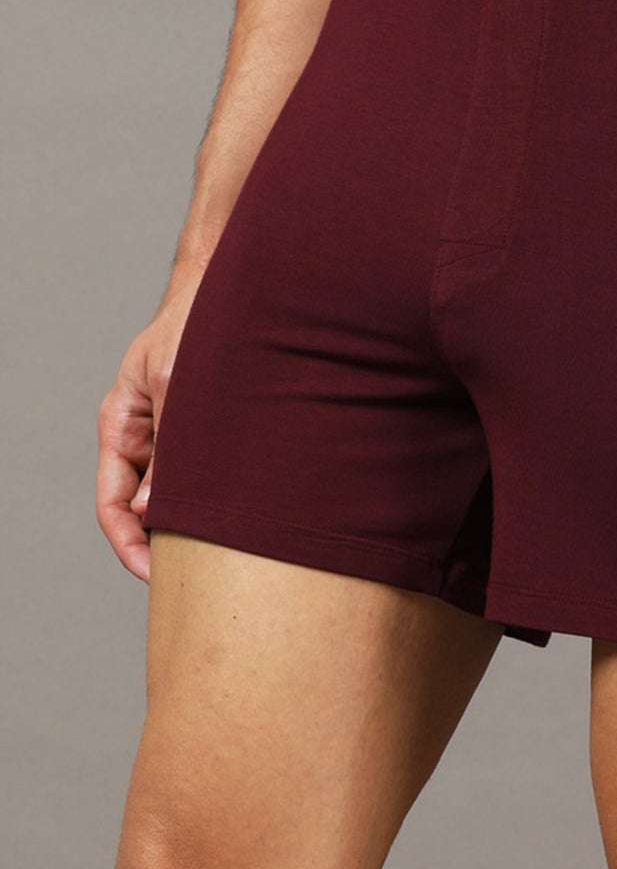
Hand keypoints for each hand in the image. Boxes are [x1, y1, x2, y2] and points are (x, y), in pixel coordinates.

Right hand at [96, 270, 204, 583]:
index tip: (157, 578)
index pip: (112, 506)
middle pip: (145, 509)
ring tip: (234, 552)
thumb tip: (153, 510)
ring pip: (180, 496)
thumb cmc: (194, 324)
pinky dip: (224, 497)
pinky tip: (252, 515)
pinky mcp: (211, 433)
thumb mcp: (176, 382)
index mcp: (122, 428)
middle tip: (204, 580)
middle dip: (168, 545)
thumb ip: (167, 445)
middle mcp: (147, 438)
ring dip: (201, 521)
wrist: (233, 289)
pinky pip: (210, 476)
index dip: (131, 547)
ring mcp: (178, 437)